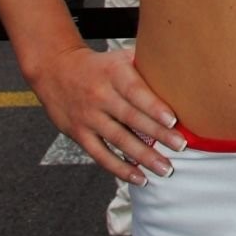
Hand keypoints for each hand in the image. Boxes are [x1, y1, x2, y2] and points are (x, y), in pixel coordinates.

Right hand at [29, 44, 184, 183]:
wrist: (55, 69)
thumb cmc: (100, 65)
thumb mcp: (119, 57)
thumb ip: (146, 63)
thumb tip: (181, 68)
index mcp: (113, 73)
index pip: (135, 91)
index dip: (153, 106)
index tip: (173, 120)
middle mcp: (100, 95)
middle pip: (130, 117)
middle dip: (157, 134)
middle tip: (180, 146)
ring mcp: (88, 117)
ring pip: (118, 140)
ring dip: (143, 156)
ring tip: (165, 168)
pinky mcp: (79, 134)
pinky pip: (101, 155)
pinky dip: (120, 169)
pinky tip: (140, 178)